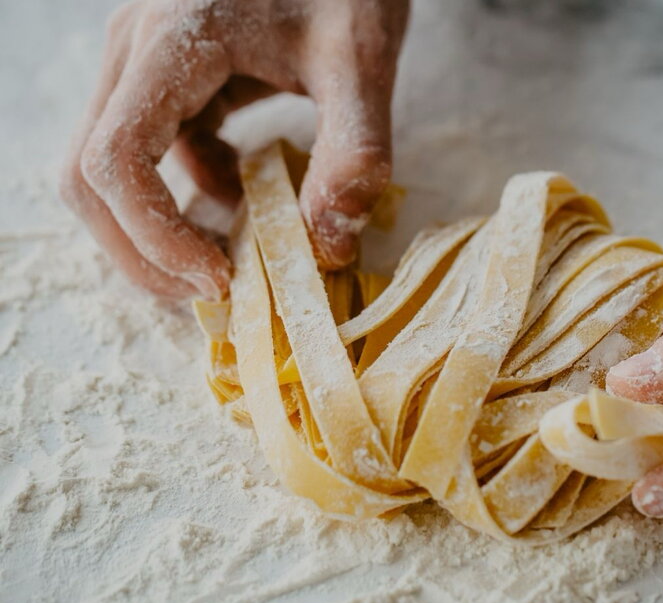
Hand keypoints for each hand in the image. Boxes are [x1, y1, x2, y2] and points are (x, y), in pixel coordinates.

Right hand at [61, 0, 408, 298]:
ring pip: (108, 168)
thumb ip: (354, 151)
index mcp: (172, 42)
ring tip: (228, 260)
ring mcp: (142, 62)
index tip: (220, 278)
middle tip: (212, 290)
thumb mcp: (361, 59)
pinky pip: (148, 150)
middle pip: (90, 175)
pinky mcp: (164, 76)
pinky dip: (184, 192)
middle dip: (141, 250)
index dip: (154, 237)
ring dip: (156, 228)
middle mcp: (136, 51)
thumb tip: (328, 247)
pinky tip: (241, 197)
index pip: (116, 160)